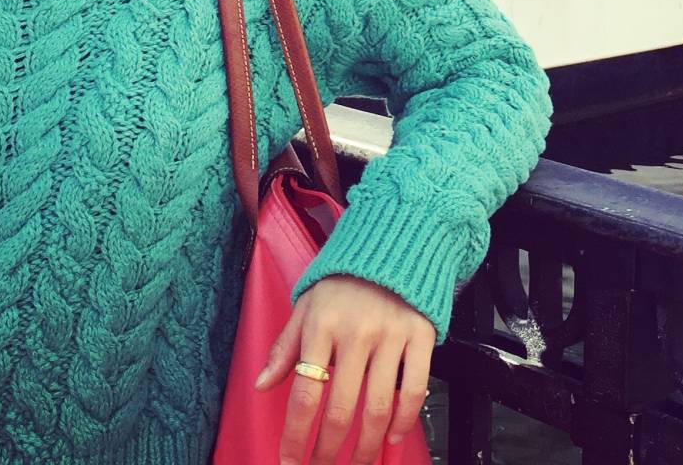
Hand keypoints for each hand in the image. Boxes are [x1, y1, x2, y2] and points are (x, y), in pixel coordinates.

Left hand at [254, 274, 433, 464]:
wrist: (395, 240)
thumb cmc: (345, 277)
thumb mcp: (307, 303)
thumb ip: (286, 347)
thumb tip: (262, 384)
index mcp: (321, 324)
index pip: (305, 393)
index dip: (295, 436)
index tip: (289, 462)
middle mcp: (356, 331)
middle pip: (341, 410)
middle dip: (328, 452)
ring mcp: (391, 334)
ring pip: (378, 408)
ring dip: (366, 447)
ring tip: (358, 463)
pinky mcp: (420, 335)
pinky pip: (415, 390)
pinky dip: (404, 422)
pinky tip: (392, 438)